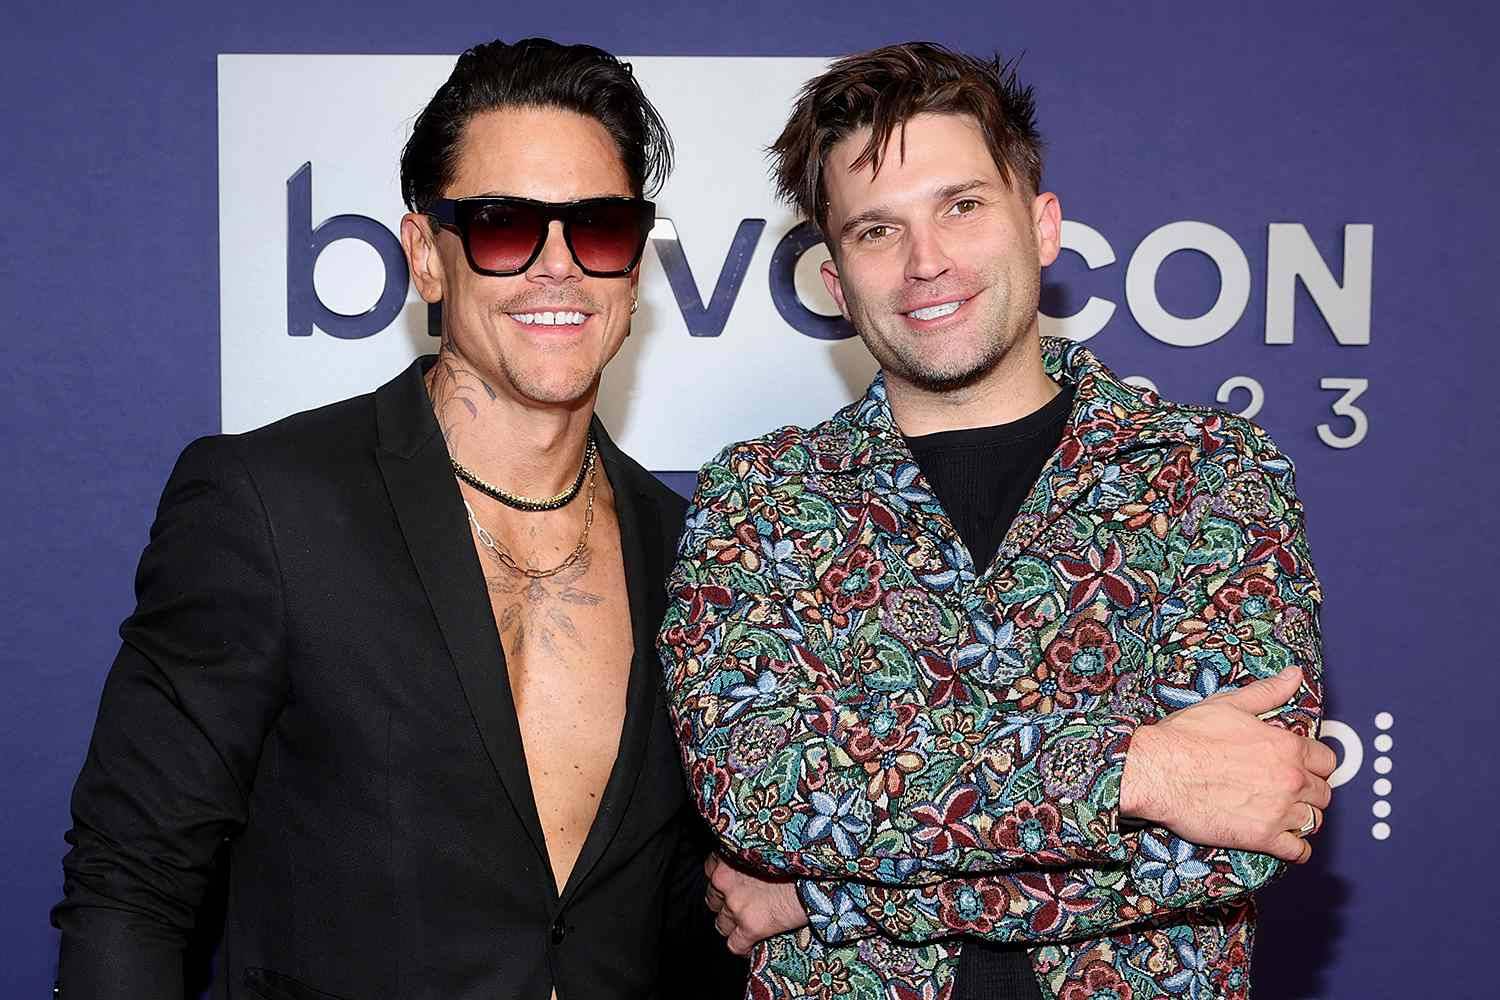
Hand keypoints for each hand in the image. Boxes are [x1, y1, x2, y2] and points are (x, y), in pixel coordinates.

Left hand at [704, 852, 808, 954]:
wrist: (818, 874)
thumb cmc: (800, 856)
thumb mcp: (770, 847)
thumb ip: (753, 857)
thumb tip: (754, 867)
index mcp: (730, 856)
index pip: (711, 870)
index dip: (724, 879)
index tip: (734, 883)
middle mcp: (726, 880)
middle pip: (713, 899)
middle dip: (725, 903)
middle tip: (743, 904)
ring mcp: (736, 905)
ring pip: (720, 924)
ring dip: (733, 926)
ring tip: (749, 926)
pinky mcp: (750, 927)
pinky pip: (735, 946)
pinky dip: (743, 948)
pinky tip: (753, 946)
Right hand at [1122, 666, 1335, 862]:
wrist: (1156, 770)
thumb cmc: (1186, 736)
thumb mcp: (1228, 705)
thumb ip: (1267, 692)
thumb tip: (1294, 675)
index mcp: (1286, 746)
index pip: (1326, 760)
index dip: (1314, 763)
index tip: (1301, 767)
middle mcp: (1290, 779)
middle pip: (1324, 793)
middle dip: (1310, 792)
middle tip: (1289, 790)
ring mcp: (1279, 810)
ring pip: (1314, 821)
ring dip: (1303, 819)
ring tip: (1285, 815)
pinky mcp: (1262, 837)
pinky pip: (1298, 851)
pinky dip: (1296, 848)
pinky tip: (1284, 841)